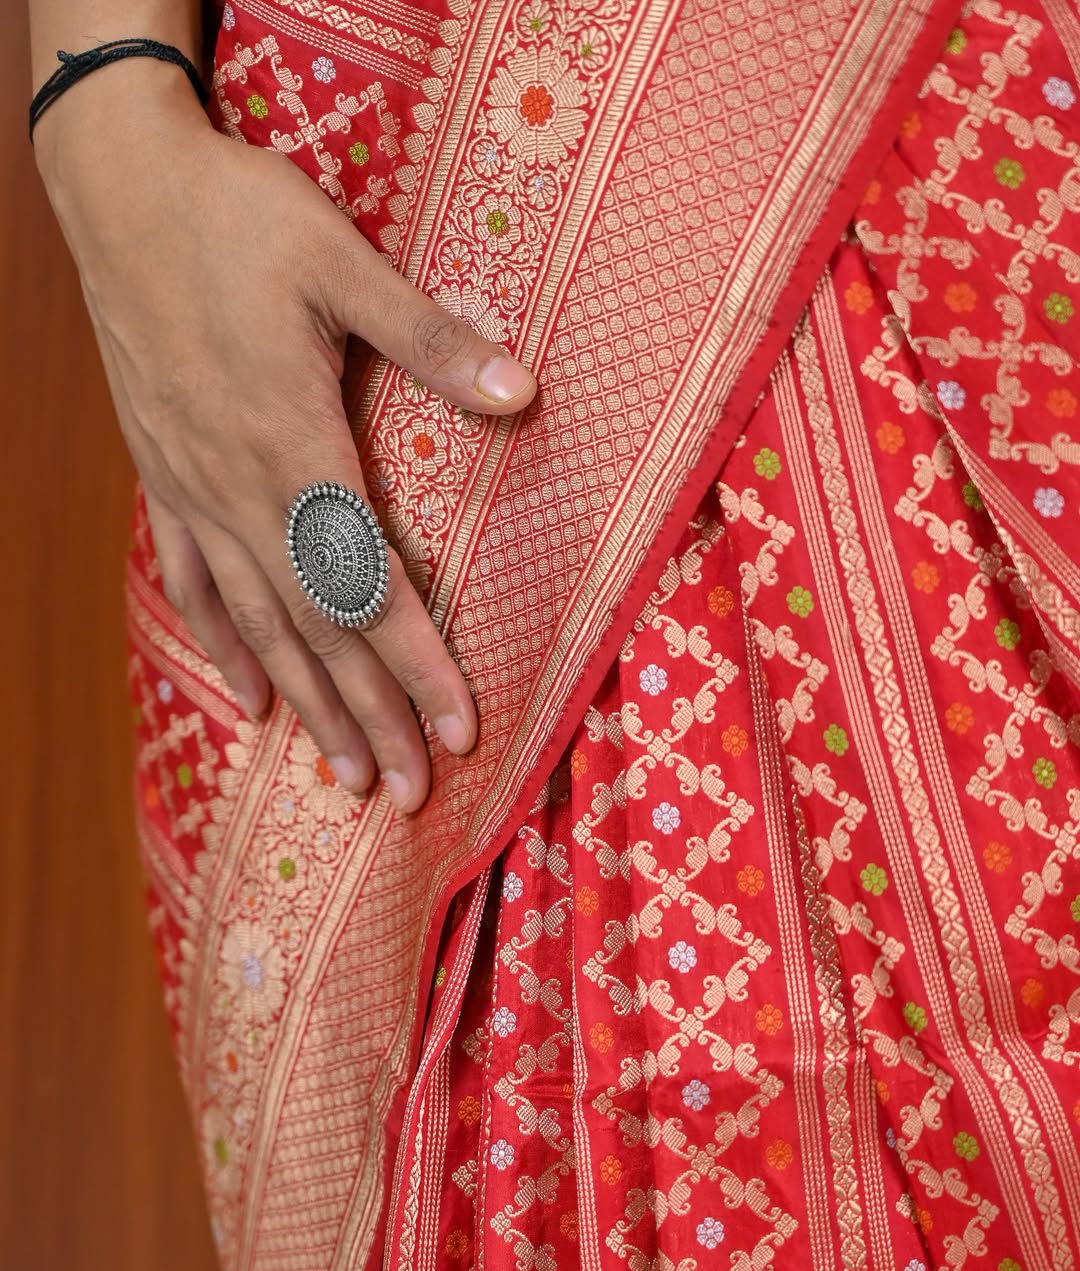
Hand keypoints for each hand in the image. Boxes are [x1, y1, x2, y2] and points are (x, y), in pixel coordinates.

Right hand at [36, 64, 536, 811]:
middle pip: (317, 630)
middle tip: (407, 794)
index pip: (369, 588)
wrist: (117, 186)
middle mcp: (240, 489)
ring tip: (342, 774)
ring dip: (305, 703)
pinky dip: (223, 645)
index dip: (418, 667)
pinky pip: (191, 581)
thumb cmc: (235, 216)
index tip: (459, 732)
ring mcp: (193, 489)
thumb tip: (522, 388)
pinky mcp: (162, 476)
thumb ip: (430, 337)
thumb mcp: (341, 260)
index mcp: (293, 444)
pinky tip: (248, 697)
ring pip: (257, 623)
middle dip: (369, 716)